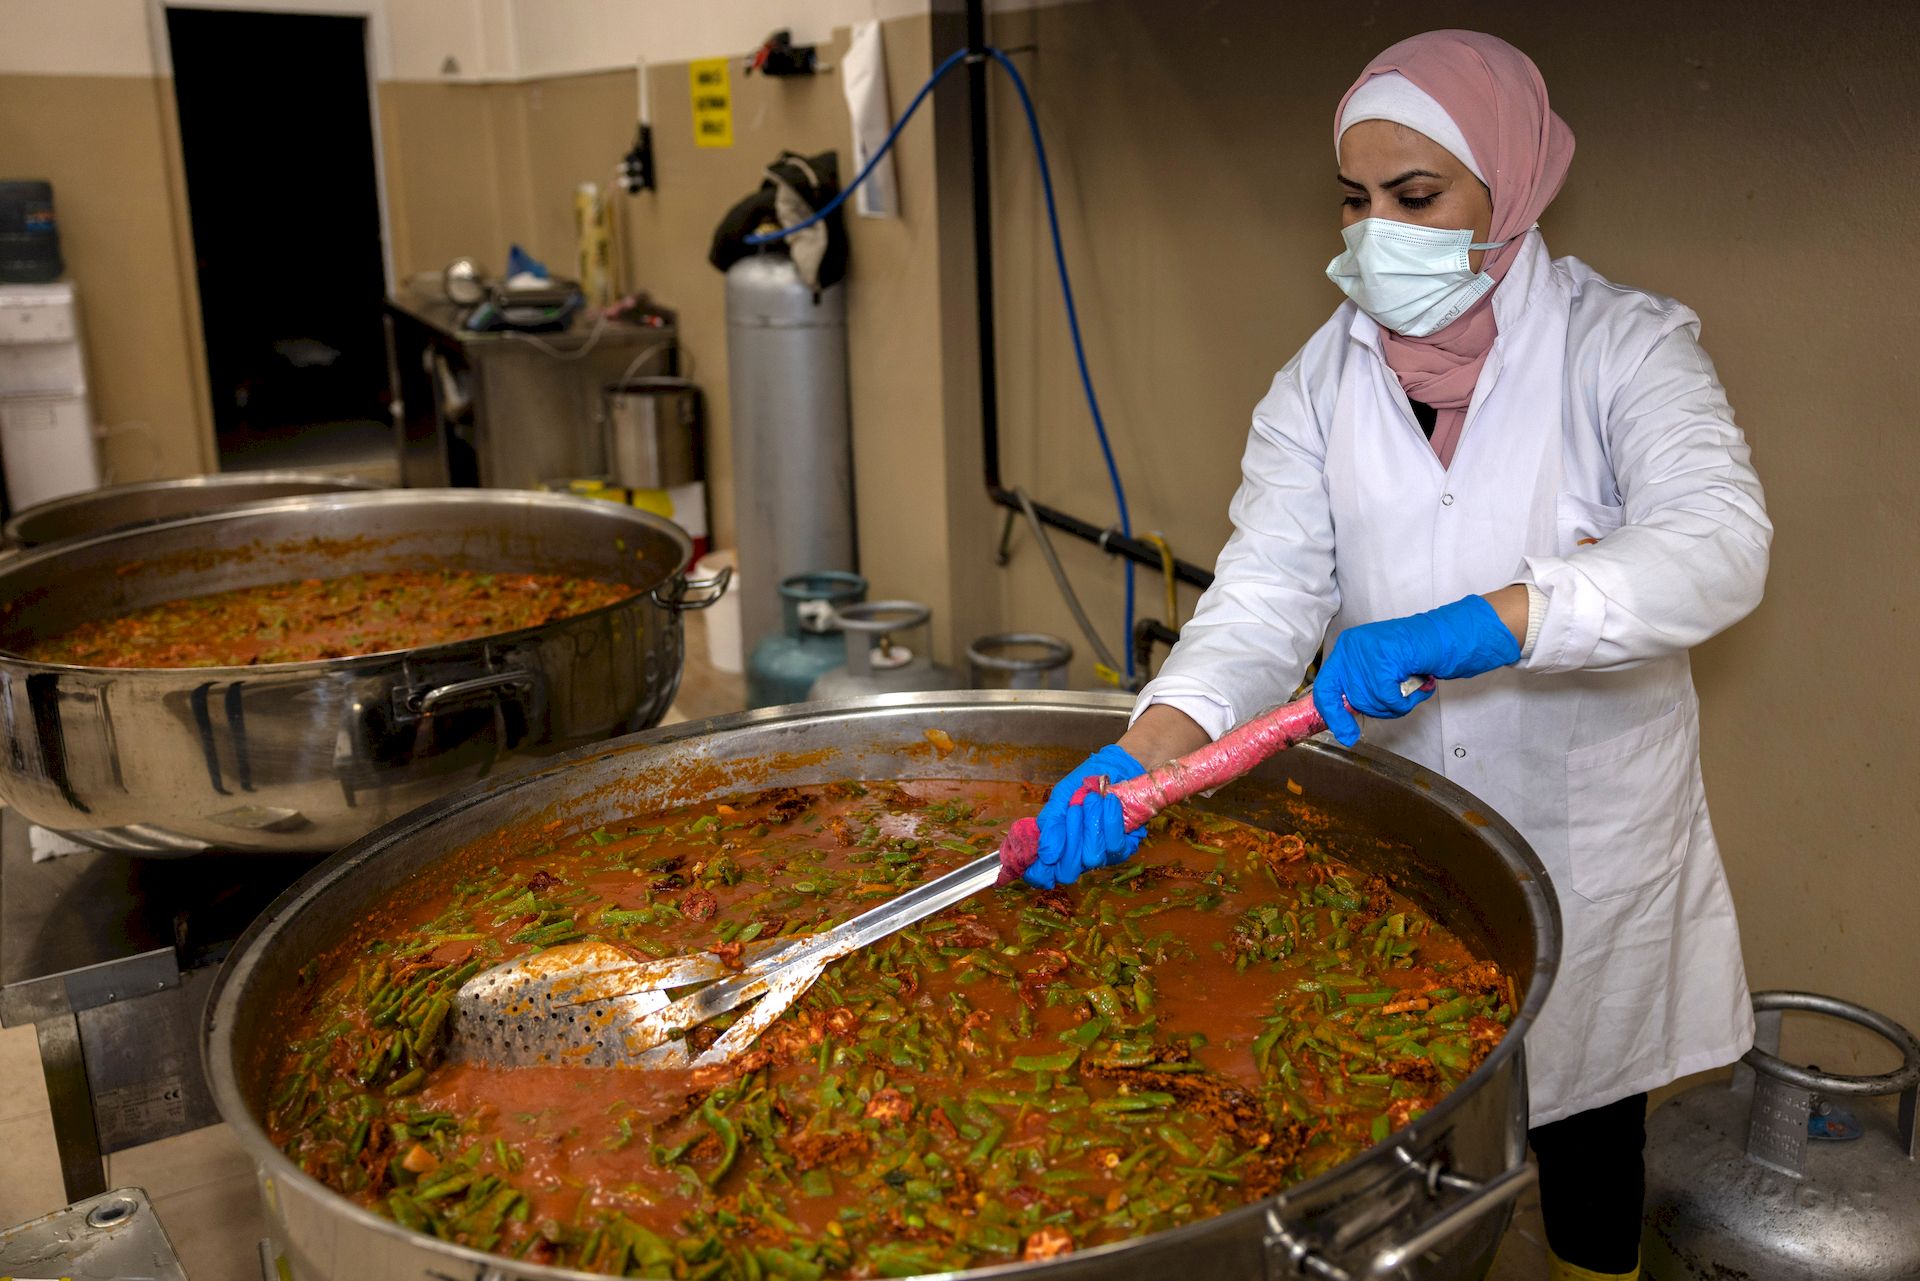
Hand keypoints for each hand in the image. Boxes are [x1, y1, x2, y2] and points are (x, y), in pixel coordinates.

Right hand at [1024, 744, 1146, 888]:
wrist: (1114, 768)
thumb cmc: (1083, 785)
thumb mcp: (1060, 799)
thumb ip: (1051, 825)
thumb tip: (1046, 855)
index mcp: (1057, 847)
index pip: (1042, 875)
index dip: (1038, 873)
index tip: (1041, 855)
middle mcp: (1078, 857)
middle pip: (1068, 871)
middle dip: (1070, 839)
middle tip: (1074, 809)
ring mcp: (1102, 856)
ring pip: (1092, 857)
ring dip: (1091, 826)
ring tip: (1092, 799)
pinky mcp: (1125, 848)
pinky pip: (1116, 846)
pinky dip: (1111, 822)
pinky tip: (1109, 802)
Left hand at [1312, 594, 1521, 746]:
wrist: (1442, 637)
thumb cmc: (1413, 655)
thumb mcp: (1378, 667)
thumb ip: (1361, 686)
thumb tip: (1343, 722)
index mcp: (1346, 648)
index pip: (1325, 689)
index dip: (1333, 715)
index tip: (1346, 735)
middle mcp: (1351, 647)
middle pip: (1354, 700)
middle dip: (1380, 708)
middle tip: (1401, 699)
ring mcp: (1366, 651)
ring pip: (1372, 701)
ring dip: (1397, 705)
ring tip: (1414, 689)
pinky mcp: (1384, 659)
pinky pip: (1388, 698)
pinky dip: (1406, 701)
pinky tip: (1420, 688)